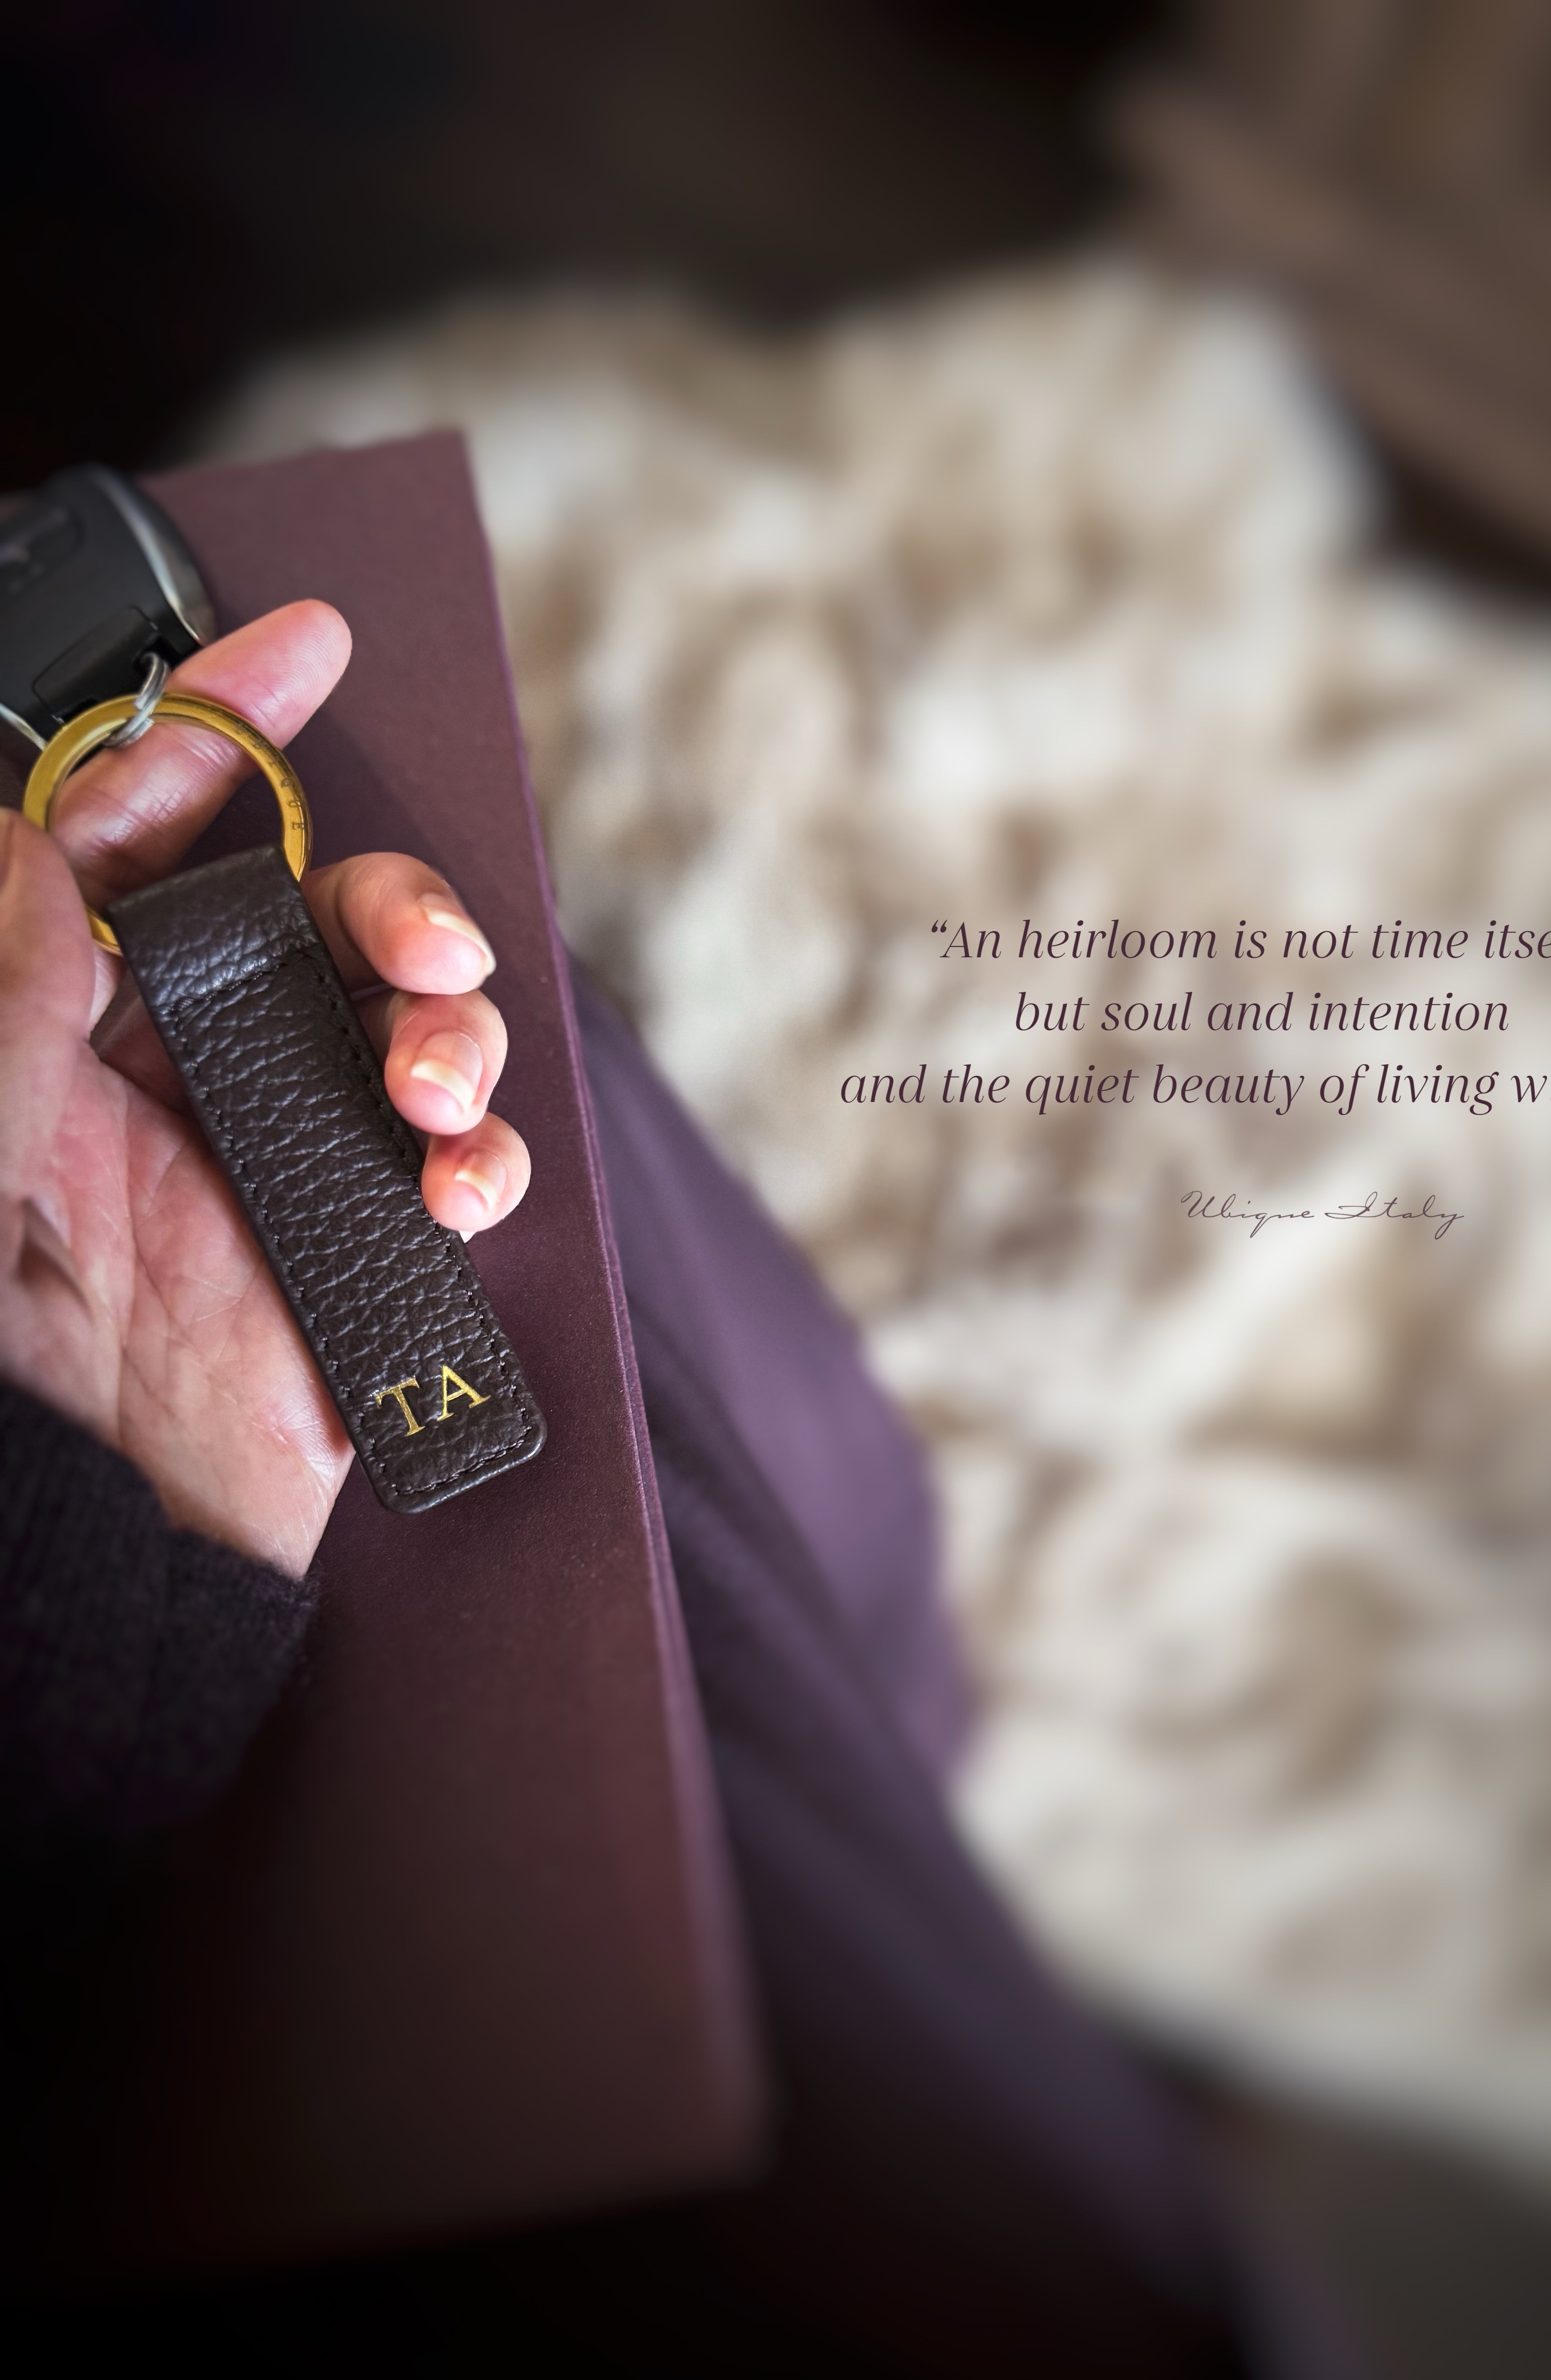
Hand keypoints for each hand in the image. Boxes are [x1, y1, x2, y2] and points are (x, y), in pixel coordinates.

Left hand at [0, 603, 530, 1575]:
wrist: (131, 1544)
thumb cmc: (30, 1378)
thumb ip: (3, 1009)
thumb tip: (28, 847)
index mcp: (70, 1033)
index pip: (131, 840)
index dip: (214, 733)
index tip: (307, 646)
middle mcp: (183, 1069)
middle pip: (313, 915)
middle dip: (392, 905)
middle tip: (429, 953)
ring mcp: (284, 1145)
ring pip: (406, 1017)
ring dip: (450, 1031)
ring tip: (435, 1085)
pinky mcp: (367, 1225)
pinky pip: (460, 1155)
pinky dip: (484, 1157)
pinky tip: (451, 1189)